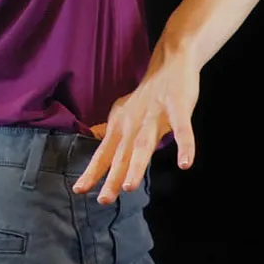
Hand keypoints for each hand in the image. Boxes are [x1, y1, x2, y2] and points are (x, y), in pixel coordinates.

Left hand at [73, 47, 200, 204]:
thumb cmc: (148, 94)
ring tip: (129, 187)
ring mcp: (155, 114)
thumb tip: (98, 144)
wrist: (171, 62)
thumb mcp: (124, 112)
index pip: (103, 153)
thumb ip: (114, 131)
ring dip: (136, 165)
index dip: (92, 171)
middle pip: (122, 154)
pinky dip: (184, 145)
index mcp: (121, 125)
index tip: (78, 190)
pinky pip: (182, 129)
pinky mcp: (178, 107)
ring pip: (144, 144)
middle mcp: (134, 122)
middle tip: (103, 200)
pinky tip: (185, 163)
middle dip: (111, 177)